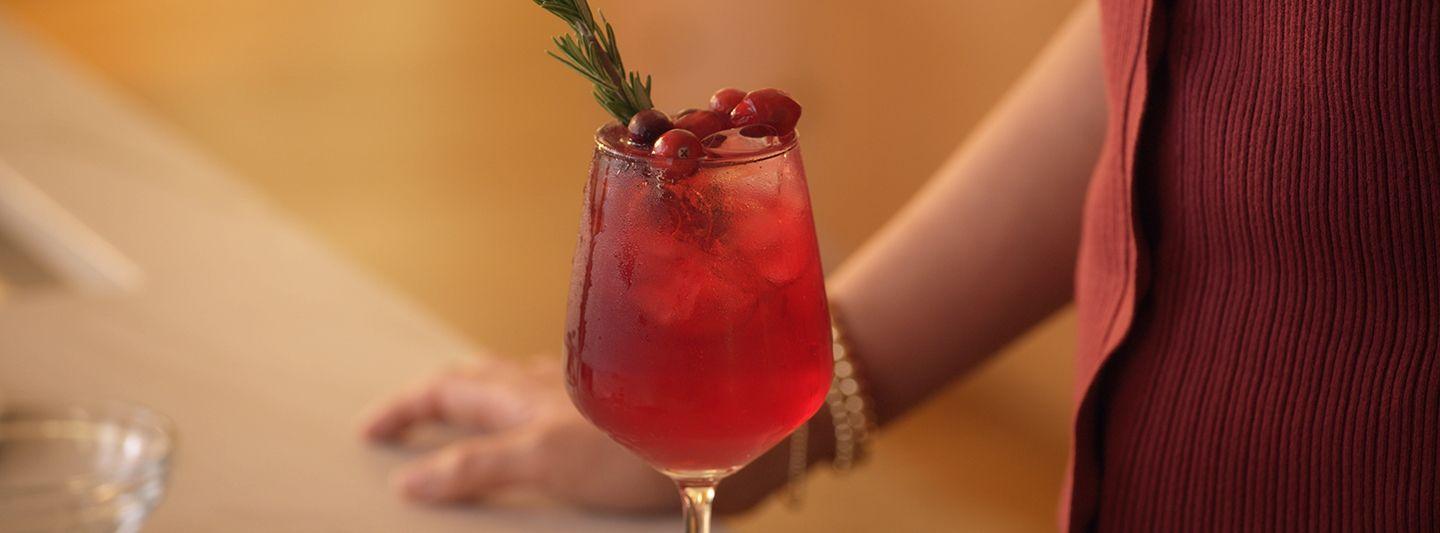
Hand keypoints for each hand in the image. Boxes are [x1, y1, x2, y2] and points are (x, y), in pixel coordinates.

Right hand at [359, 357, 676, 512]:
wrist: (719, 434)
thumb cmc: (637, 445)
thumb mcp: (542, 460)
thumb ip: (478, 466)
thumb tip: (412, 477)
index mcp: (520, 392)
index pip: (443, 389)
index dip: (403, 408)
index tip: (370, 430)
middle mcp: (546, 384)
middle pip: (473, 382)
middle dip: (432, 399)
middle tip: (402, 422)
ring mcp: (580, 394)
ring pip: (512, 388)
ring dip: (478, 400)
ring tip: (462, 417)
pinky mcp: (611, 411)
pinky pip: (549, 404)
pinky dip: (523, 413)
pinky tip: (543, 427)